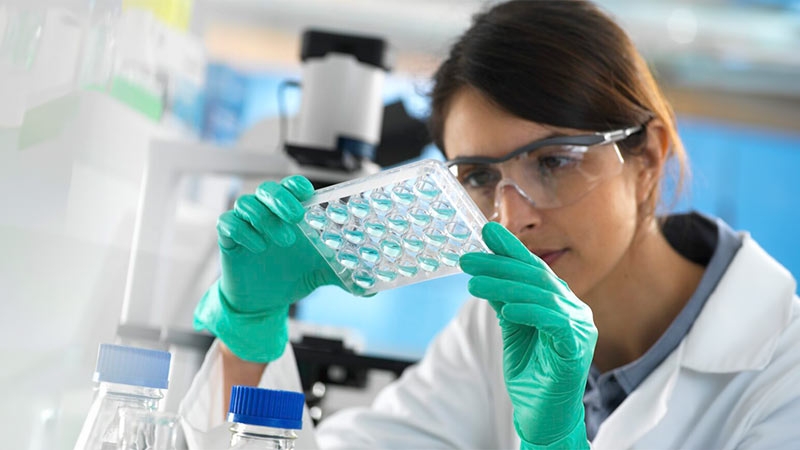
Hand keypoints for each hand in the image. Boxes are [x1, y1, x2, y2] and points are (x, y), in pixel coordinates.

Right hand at [194, 175, 341, 362]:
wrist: (263, 302)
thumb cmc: (290, 276)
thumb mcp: (319, 273)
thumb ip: (342, 275)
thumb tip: (371, 291)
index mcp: (290, 215)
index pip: (292, 187)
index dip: (297, 186)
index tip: (308, 194)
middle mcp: (268, 215)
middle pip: (268, 190)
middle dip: (281, 199)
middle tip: (296, 216)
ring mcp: (247, 225)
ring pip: (246, 204)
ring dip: (264, 218)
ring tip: (283, 240)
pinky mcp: (229, 240)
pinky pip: (227, 224)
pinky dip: (242, 231)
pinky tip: (258, 247)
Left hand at [460, 222, 596, 448]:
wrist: (543, 413)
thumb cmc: (532, 371)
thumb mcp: (512, 328)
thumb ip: (504, 300)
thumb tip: (485, 273)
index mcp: (560, 301)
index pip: (534, 268)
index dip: (510, 249)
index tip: (487, 232)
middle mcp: (573, 309)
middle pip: (535, 278)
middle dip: (499, 265)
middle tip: (468, 258)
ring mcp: (579, 327)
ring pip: (542, 296)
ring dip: (505, 286)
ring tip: (472, 283)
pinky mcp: (577, 347)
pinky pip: (553, 322)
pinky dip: (530, 312)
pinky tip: (507, 309)